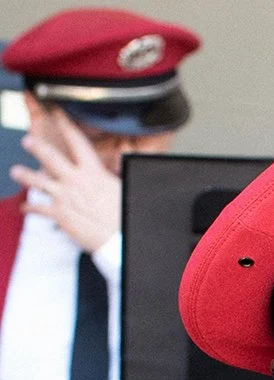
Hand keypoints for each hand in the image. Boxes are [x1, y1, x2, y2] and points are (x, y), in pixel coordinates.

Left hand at [10, 101, 120, 252]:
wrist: (119, 239)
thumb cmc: (124, 216)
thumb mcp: (121, 188)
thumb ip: (114, 174)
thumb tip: (123, 160)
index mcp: (93, 173)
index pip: (76, 141)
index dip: (65, 123)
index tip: (56, 111)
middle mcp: (75, 181)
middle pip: (49, 157)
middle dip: (36, 146)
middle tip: (27, 140)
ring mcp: (64, 197)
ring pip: (37, 181)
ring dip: (24, 175)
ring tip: (15, 171)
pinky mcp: (59, 215)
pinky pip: (39, 209)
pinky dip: (30, 209)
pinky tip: (25, 209)